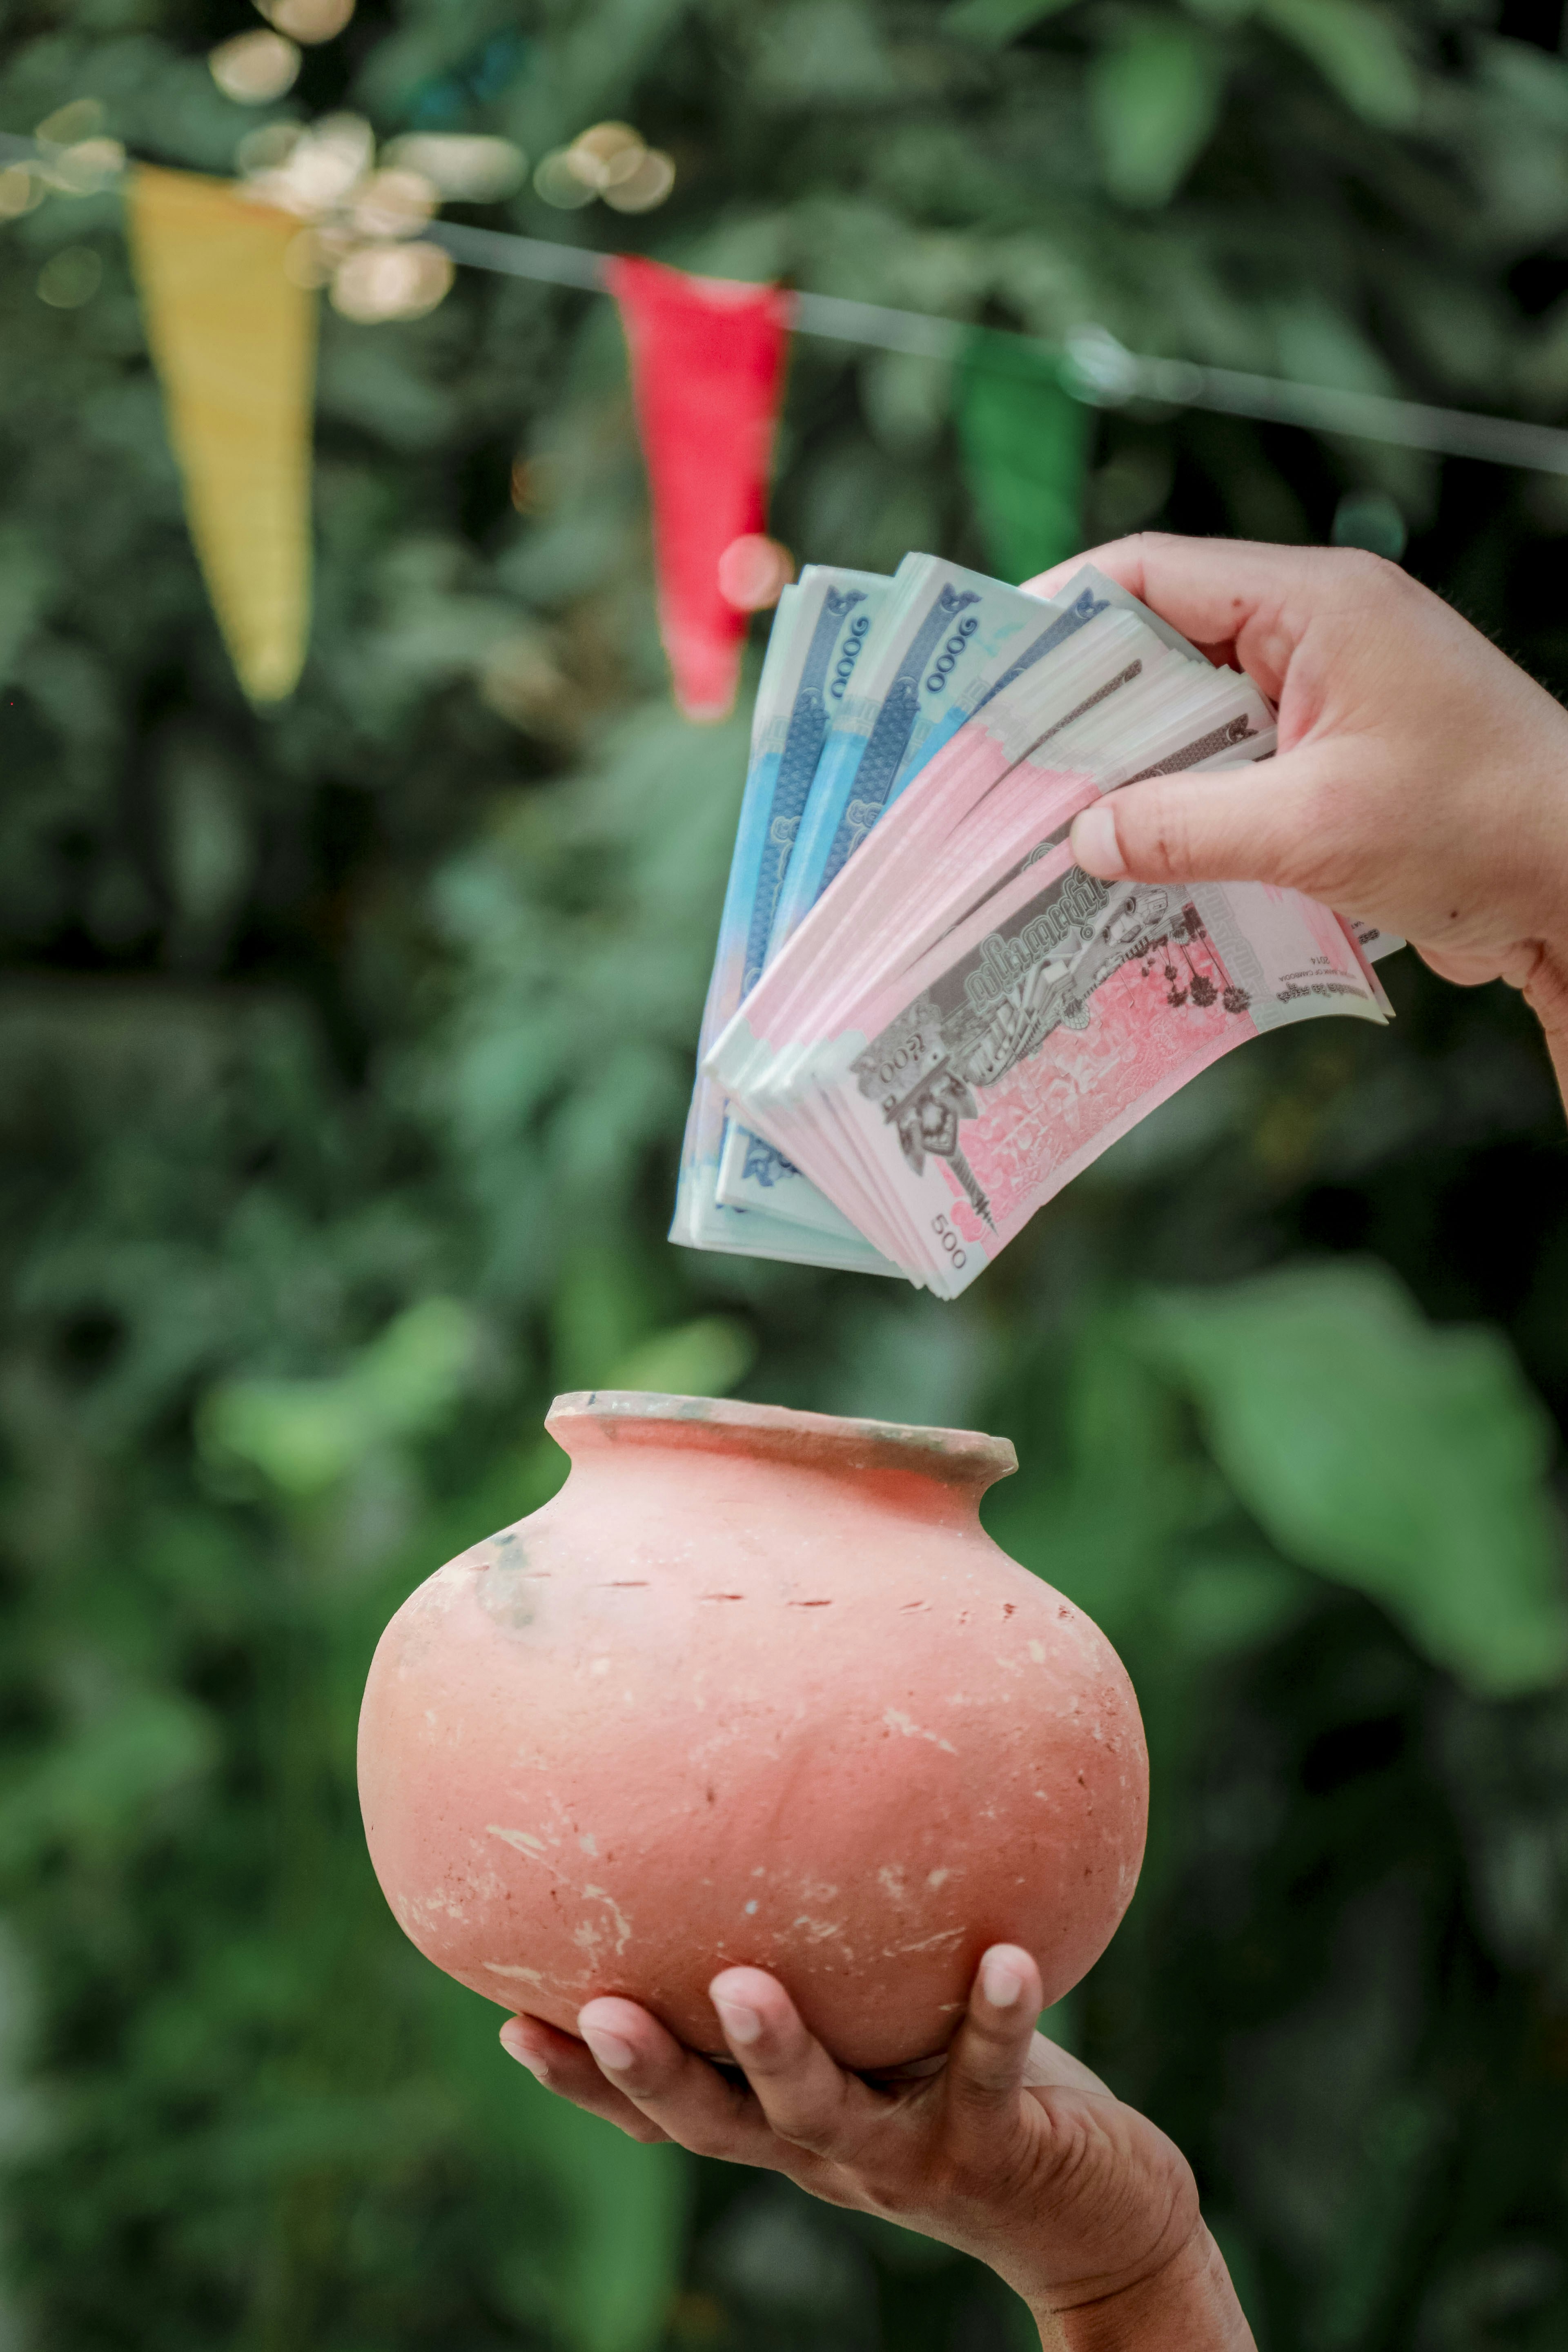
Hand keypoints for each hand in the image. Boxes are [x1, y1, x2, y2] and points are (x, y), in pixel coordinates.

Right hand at [499, 1948, 1254, 2349]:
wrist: (1089, 2212)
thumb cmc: (965, 2085)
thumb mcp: (884, 2028)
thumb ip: (833, 1962)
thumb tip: (770, 1825)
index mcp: (785, 2122)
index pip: (665, 2110)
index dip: (585, 2079)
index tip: (511, 2021)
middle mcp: (828, 2149)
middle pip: (719, 2123)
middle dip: (652, 2072)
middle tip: (597, 2008)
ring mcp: (909, 2153)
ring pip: (828, 2110)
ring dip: (782, 2052)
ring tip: (747, 1985)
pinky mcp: (1000, 2144)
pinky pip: (991, 2070)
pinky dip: (996, 2014)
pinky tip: (1008, 1954)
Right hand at [1029, 535, 1567, 1107]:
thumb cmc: (1481, 827)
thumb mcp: (1313, 828)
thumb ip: (1182, 826)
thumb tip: (1081, 837)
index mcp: (1316, 604)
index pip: (1152, 574)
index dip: (1060, 614)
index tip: (987, 671)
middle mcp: (1318, 631)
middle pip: (1162, 645)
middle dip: (1081, 707)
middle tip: (1000, 765)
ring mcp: (1329, 695)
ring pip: (1193, 713)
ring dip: (1131, 768)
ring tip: (1054, 822)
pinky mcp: (1337, 758)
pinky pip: (1233, 767)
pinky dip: (1182, 806)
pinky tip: (1135, 859)